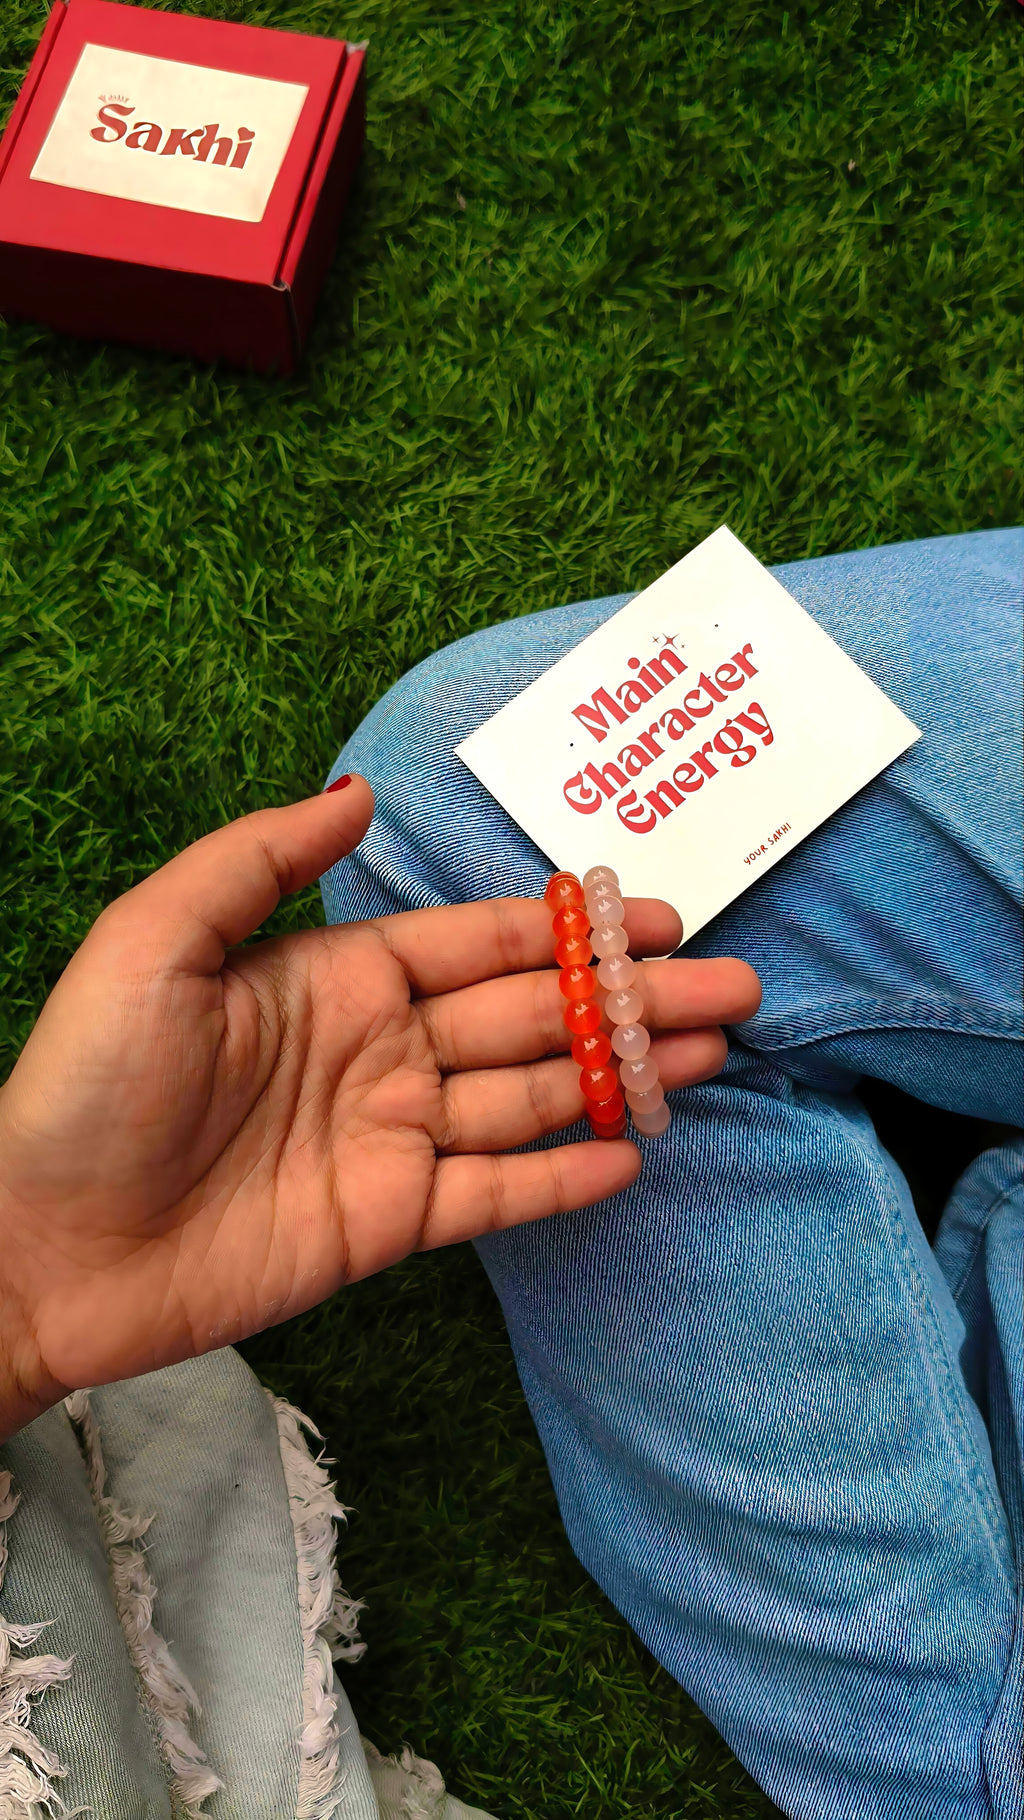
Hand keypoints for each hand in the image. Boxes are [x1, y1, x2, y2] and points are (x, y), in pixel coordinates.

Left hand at [0, 779, 759, 1436]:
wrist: (42, 1245)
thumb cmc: (91, 1082)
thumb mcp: (158, 941)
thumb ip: (259, 860)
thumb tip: (360, 795)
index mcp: (336, 974)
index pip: (478, 942)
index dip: (567, 929)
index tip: (657, 916)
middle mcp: (378, 1047)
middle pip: (530, 1016)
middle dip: (629, 1000)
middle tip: (732, 991)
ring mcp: (388, 1137)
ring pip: (531, 1097)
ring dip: (621, 1075)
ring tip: (709, 1055)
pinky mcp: (386, 1222)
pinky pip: (494, 1193)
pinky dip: (565, 1175)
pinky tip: (633, 1150)